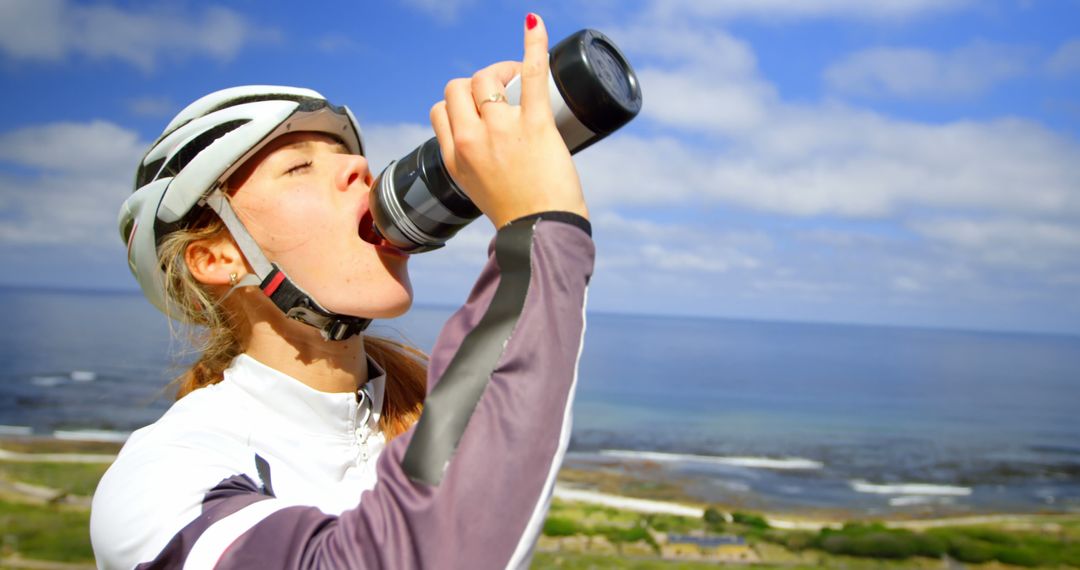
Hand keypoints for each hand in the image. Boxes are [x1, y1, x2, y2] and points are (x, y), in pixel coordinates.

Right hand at [429, 13, 587, 228]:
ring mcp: (501, 130)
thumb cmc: (519, 214)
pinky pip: (531, 74)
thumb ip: (472, 159)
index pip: (441, 109)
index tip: (480, 112)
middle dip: (478, 84)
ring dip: (502, 71)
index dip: (460, 105)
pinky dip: (534, 45)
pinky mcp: (535, 124)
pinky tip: (534, 24)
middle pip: (459, 87)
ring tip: (520, 79)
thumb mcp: (477, 189)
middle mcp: (471, 140)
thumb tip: (483, 138)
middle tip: (504, 92)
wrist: (542, 232)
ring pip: (487, 78)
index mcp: (454, 157)